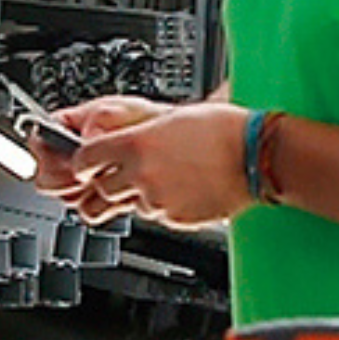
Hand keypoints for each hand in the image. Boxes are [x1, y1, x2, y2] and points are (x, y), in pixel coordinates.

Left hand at [42, 100, 253, 228]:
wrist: (256, 156)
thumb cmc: (223, 131)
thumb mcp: (172, 119)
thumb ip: (139, 135)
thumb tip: (120, 142)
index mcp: (136, 143)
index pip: (84, 160)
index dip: (82, 164)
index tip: (85, 165)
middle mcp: (142, 174)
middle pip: (101, 189)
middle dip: (107, 183)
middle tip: (124, 174)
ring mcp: (157, 200)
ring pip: (130, 205)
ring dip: (139, 195)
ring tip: (167, 178)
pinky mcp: (175, 219)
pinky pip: (157, 216)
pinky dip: (165, 206)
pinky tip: (184, 189)